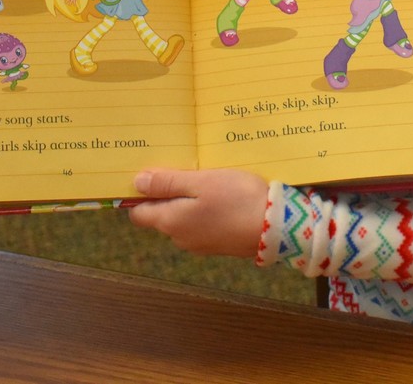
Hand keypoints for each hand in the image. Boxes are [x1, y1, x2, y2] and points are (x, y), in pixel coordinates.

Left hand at [128, 168, 268, 256]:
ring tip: (204, 178)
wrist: (275, 227)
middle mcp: (180, 238)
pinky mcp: (219, 244)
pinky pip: (202, 224)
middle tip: (182, 167)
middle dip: (167, 193)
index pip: (139, 214)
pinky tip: (220, 195)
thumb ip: (168, 183)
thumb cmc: (235, 199)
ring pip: (183, 219)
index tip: (148, 173)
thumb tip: (137, 183)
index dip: (139, 195)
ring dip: (188, 201)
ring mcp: (200, 244)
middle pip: (161, 215)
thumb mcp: (201, 182)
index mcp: (171, 222)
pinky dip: (204, 210)